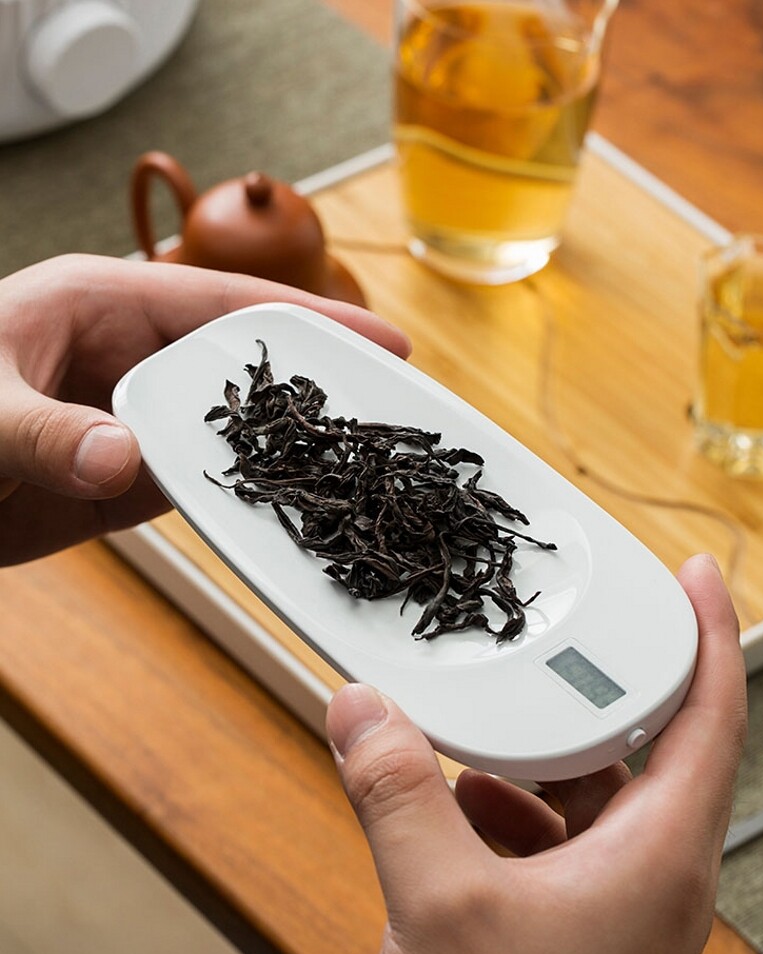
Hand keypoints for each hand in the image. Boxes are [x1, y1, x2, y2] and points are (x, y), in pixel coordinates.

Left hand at [0, 254, 408, 564]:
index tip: (383, 340)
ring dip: (285, 453)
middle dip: (318, 389)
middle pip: (243, 370)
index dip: (310, 318)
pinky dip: (238, 501)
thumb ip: (42, 429)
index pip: (225, 304)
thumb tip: (126, 456)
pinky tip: (286, 515)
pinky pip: (194, 488)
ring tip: (363, 473)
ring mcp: (130, 424)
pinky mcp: (119, 483)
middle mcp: (129, 361)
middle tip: (395, 418)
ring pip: (228, 433)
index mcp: (101, 305)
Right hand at [327, 554, 745, 953]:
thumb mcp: (439, 907)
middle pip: (640, 750)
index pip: (710, 718)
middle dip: (587, 696)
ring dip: (534, 763)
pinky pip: (553, 846)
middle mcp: (651, 879)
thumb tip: (361, 708)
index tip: (698, 575)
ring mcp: (615, 911)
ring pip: (587, 801)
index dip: (710, 634)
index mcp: (657, 859)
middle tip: (549, 647)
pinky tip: (456, 809)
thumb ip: (397, 794)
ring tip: (480, 732)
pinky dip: (508, 815)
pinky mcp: (576, 937)